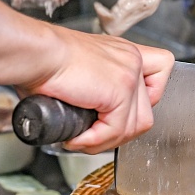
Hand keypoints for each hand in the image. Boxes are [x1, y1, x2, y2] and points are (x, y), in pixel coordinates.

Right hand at [16, 27, 174, 153]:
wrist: (34, 53)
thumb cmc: (41, 61)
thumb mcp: (78, 73)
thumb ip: (94, 91)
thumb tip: (91, 123)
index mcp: (123, 53)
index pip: (160, 73)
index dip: (147, 98)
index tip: (116, 111)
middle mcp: (131, 59)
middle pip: (147, 110)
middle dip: (119, 132)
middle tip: (92, 136)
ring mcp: (129, 74)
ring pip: (136, 126)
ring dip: (107, 141)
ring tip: (82, 139)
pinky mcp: (121, 89)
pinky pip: (116, 129)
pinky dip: (94, 140)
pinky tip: (75, 137)